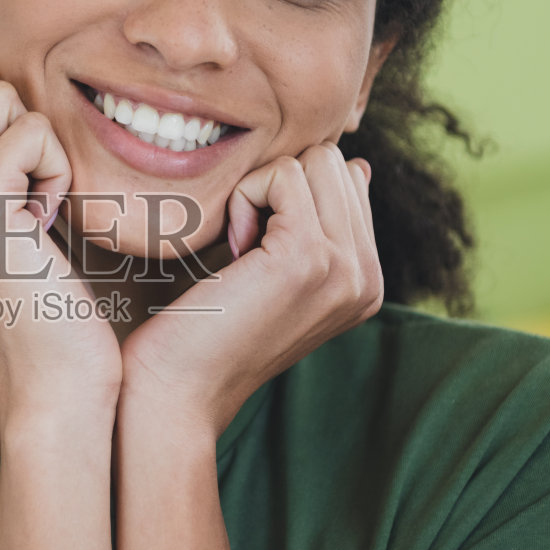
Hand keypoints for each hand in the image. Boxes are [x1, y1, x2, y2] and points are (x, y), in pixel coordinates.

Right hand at [0, 63, 122, 422]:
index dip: (2, 125)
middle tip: (27, 204)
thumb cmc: (41, 303)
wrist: (48, 380)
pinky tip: (44, 225)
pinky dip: (56, 173)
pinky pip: (32, 131)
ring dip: (38, 149)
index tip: (13, 194)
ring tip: (33, 212)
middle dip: (21, 131)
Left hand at [118, 143, 382, 438]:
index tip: (259, 252)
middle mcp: (369, 277)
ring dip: (261, 192)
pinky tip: (232, 250)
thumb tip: (358, 166)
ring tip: (241, 251)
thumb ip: (322, 226)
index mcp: (367, 281)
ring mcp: (347, 267)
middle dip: (279, 189)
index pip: (349, 181)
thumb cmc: (208, 330)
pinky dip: (244, 198)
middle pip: (335, 163)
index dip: (290, 198)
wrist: (180, 389)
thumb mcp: (279, 275)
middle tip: (246, 248)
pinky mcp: (309, 255)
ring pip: (316, 161)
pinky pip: (283, 174)